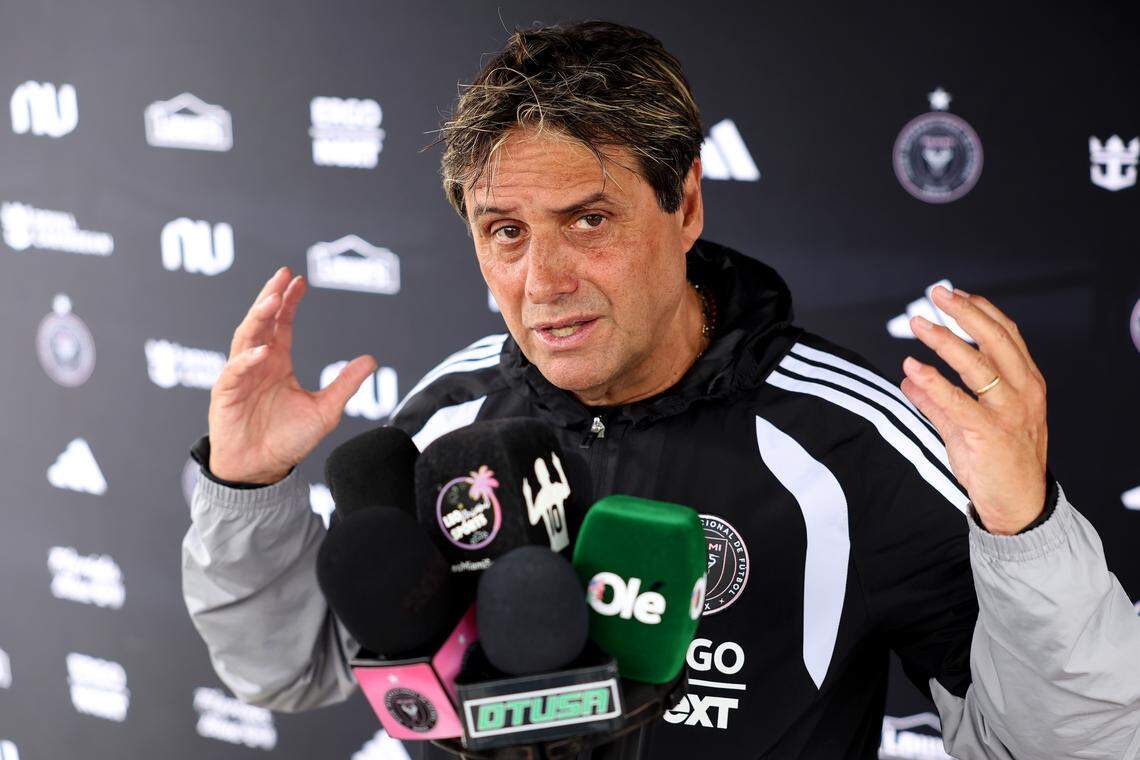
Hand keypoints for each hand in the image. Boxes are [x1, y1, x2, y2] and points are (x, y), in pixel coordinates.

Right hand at [207, 266, 377, 483]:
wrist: (262, 469)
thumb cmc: (288, 440)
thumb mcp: (325, 410)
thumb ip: (345, 384)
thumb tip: (372, 360)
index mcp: (277, 362)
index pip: (281, 324)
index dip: (289, 301)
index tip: (299, 280)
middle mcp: (256, 364)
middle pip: (261, 322)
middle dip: (270, 297)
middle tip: (281, 275)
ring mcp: (239, 376)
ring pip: (245, 339)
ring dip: (257, 318)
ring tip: (271, 300)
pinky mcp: (225, 394)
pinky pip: (235, 371)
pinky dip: (247, 360)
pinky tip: (262, 351)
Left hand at [900, 285, 1047, 534]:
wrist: (1019, 505)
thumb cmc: (998, 462)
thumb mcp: (967, 424)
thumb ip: (938, 400)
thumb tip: (908, 378)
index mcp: (1027, 382)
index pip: (1007, 335)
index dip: (981, 310)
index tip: (956, 294)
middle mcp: (1024, 391)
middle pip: (995, 340)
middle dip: (964, 312)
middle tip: (936, 294)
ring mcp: (1009, 412)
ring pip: (977, 365)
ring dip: (945, 340)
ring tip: (919, 324)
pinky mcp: (990, 434)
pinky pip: (958, 402)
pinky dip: (934, 382)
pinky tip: (913, 368)